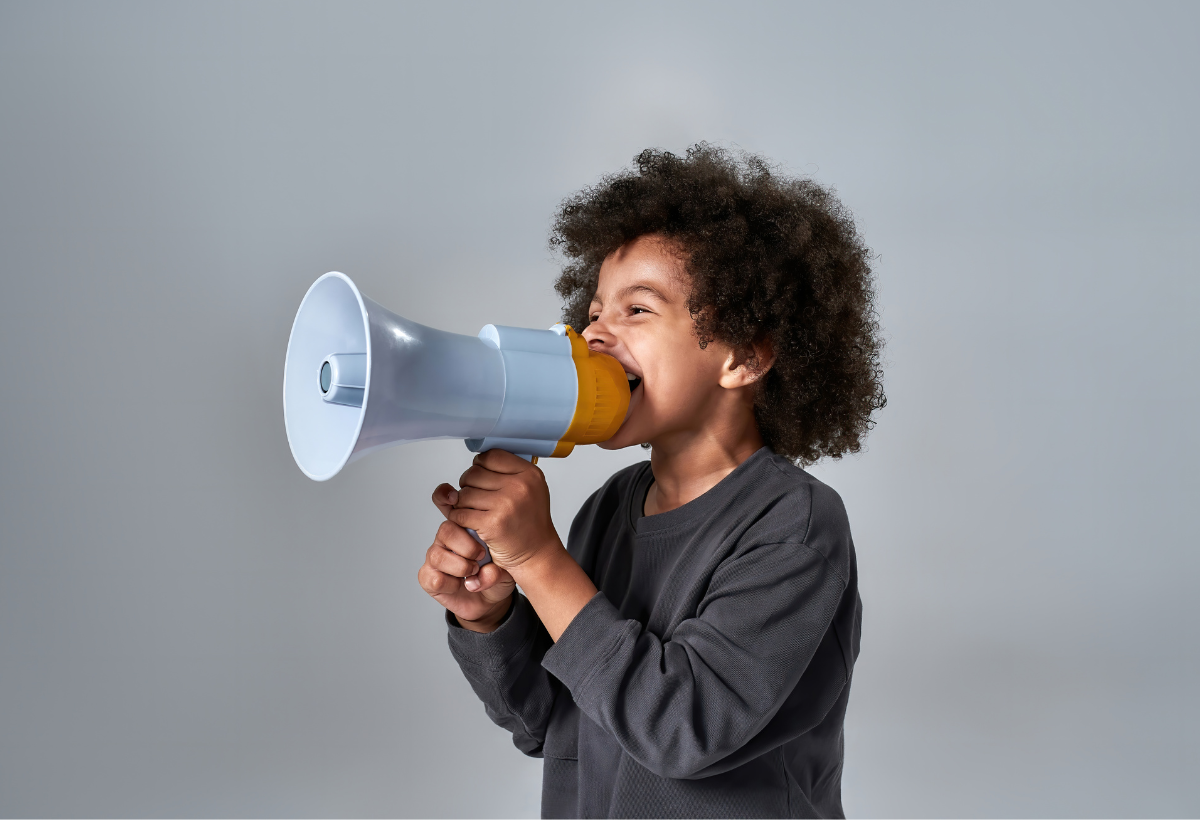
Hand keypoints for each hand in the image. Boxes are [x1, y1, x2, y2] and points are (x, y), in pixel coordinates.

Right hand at [417, 508, 514, 632]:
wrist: (491, 598)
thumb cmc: (498, 572)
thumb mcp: (507, 563)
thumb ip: (499, 563)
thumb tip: (486, 571)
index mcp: (463, 524)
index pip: (445, 502)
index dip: (444, 496)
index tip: (454, 498)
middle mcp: (446, 538)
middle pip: (446, 529)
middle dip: (465, 544)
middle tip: (482, 555)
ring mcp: (436, 557)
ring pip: (437, 555)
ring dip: (460, 566)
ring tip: (475, 570)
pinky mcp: (429, 578)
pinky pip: (435, 578)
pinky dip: (452, 584)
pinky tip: (464, 584)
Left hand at [440, 450, 563, 571]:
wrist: (537, 554)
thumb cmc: (529, 523)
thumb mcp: (527, 490)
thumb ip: (503, 473)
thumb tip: (474, 462)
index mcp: (530, 474)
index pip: (491, 456)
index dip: (480, 466)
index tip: (482, 478)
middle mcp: (520, 486)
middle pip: (473, 473)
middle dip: (468, 486)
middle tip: (477, 499)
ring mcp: (506, 505)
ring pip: (463, 494)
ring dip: (462, 504)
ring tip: (476, 512)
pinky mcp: (492, 524)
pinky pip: (460, 514)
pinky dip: (460, 520)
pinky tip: (472, 524)